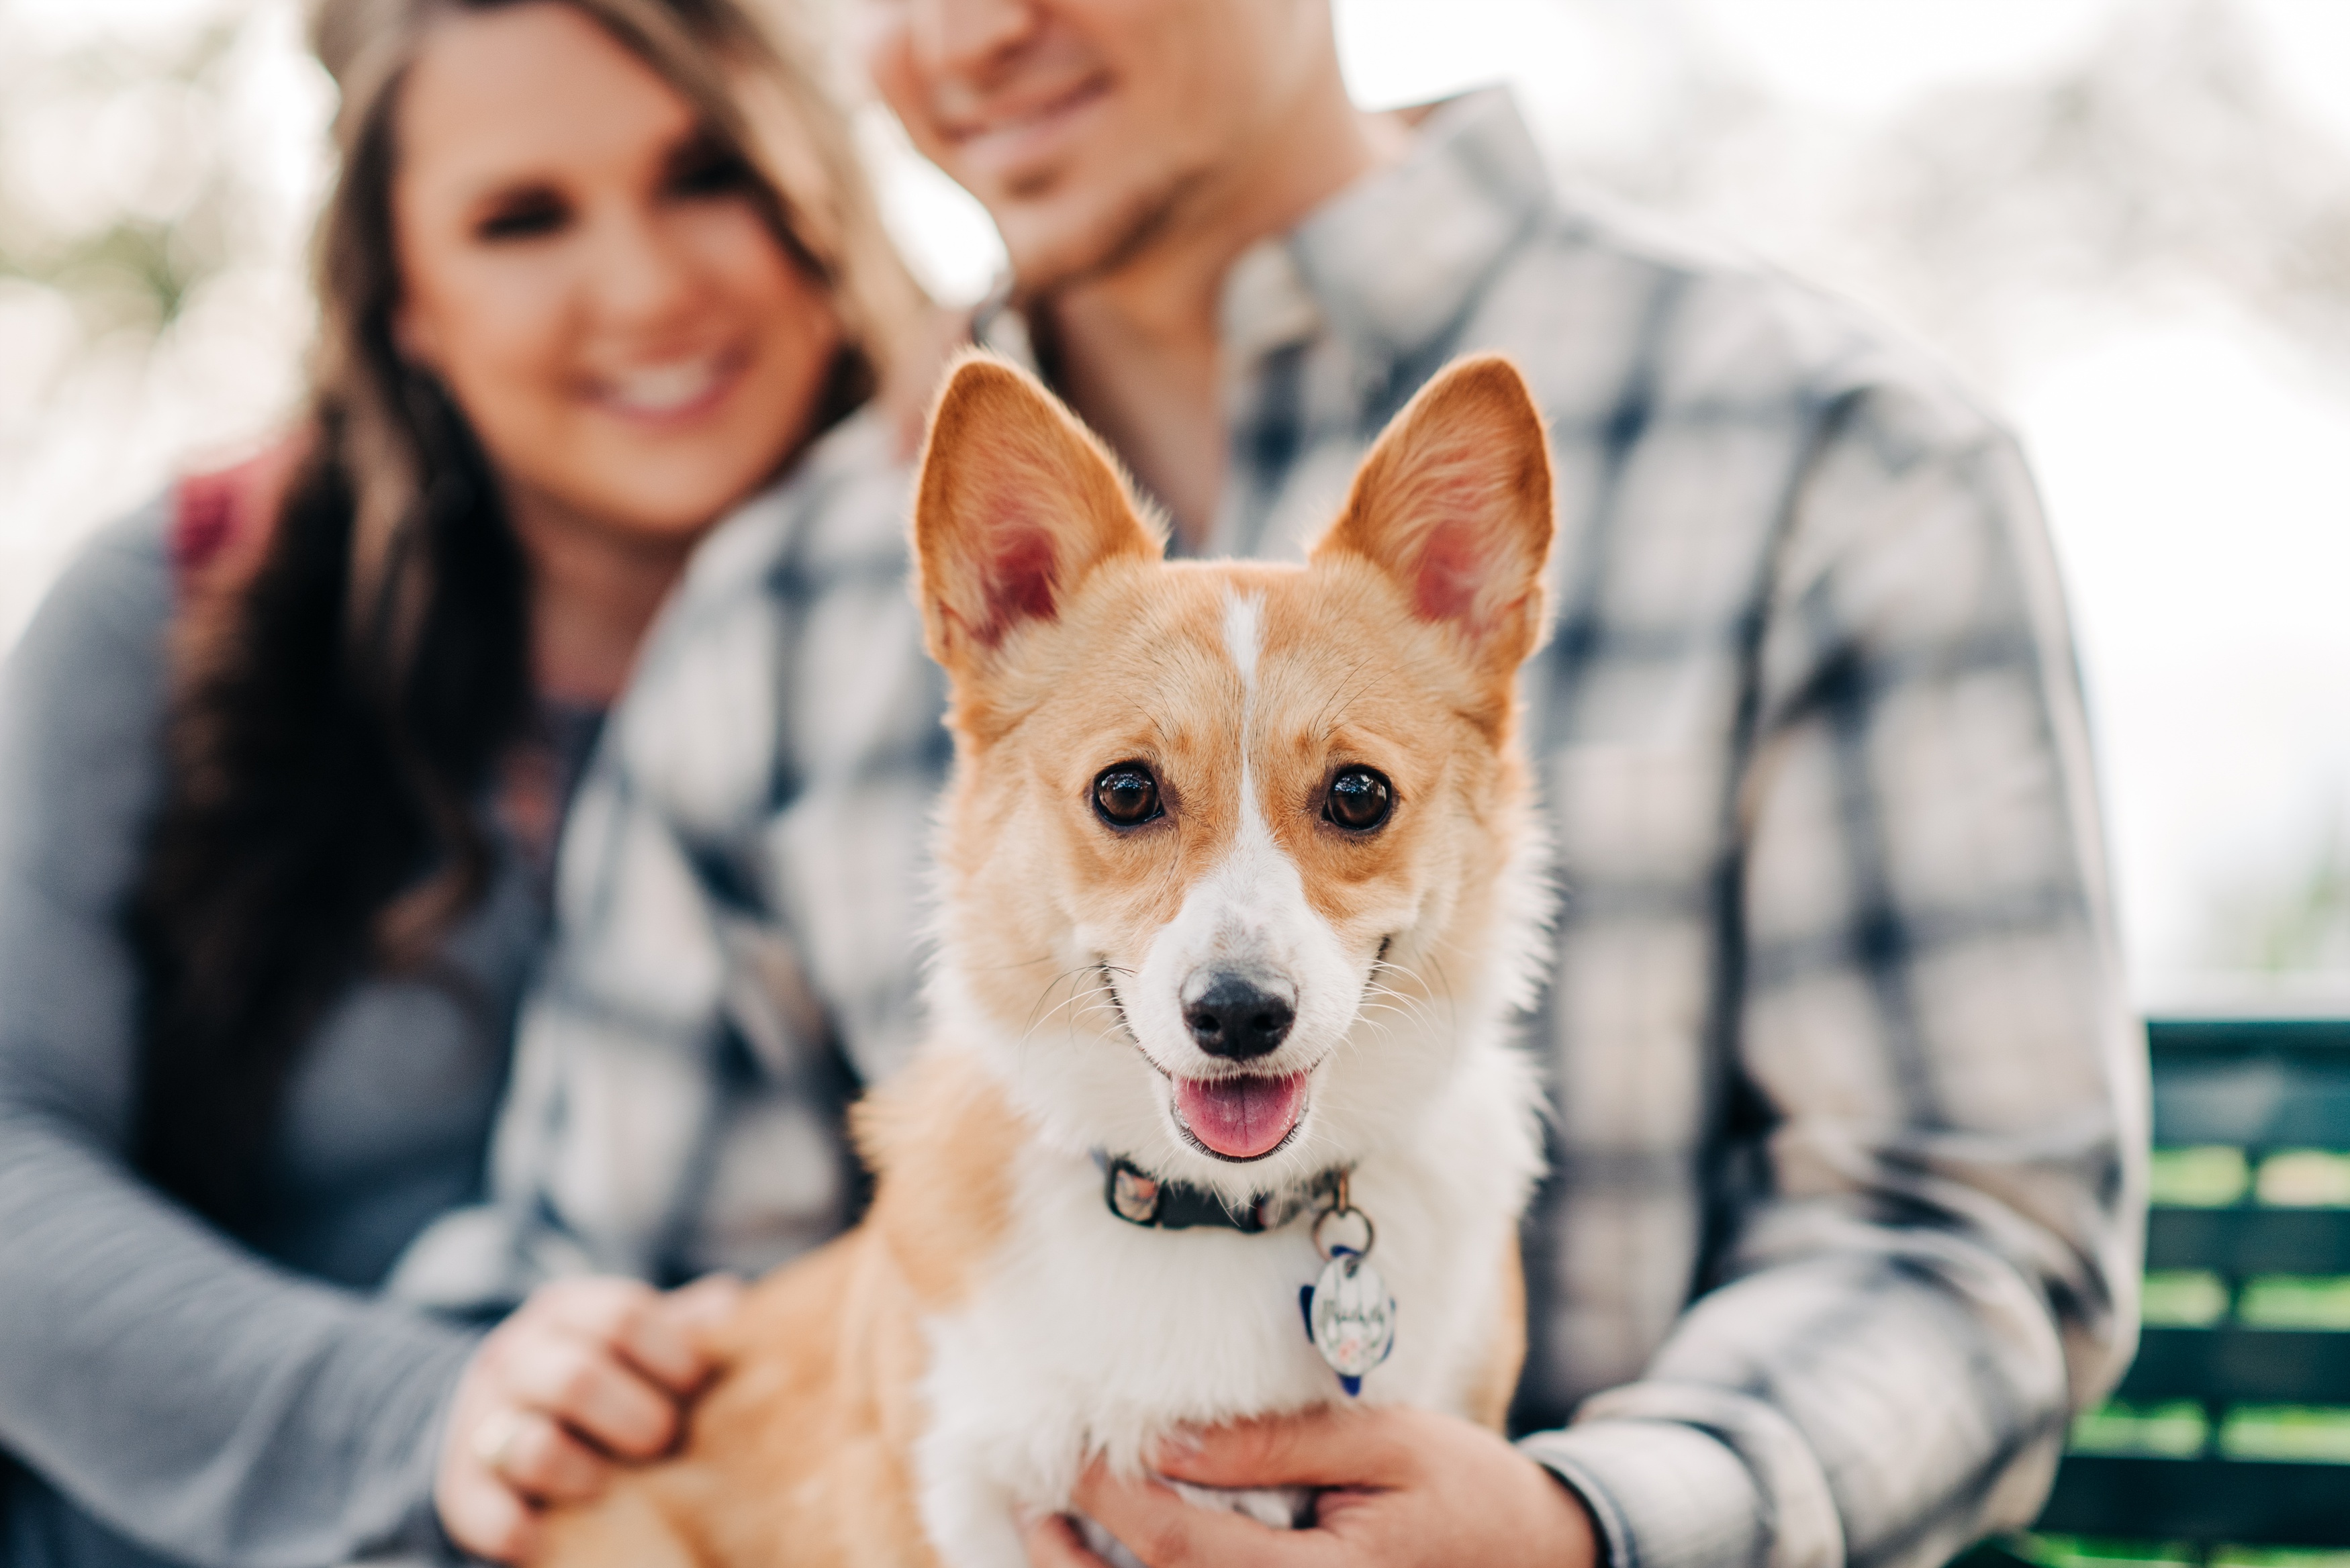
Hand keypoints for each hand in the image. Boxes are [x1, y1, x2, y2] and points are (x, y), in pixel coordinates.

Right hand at [434, 1273, 741, 1561]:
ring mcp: (482, 1421)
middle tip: (664, 1442)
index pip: (624, 1316)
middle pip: (579, 1380)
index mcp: (566, 1312)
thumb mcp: (631, 1335)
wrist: (499, 1415)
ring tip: (613, 1486)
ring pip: (534, 1448)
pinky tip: (551, 1534)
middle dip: (639, 1421)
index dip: (674, 1357)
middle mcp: (516, 1358)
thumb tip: (732, 1304)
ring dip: (587, 1475)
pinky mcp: (459, 1488)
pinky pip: (488, 1513)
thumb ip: (682, 1321)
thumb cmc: (598, 1372)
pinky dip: (523, 1530)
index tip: (696, 1388)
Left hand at [1025, 1405, 1598, 1567]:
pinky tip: (1114, 1563)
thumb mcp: (1387, 1443)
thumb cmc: (1468, 1492)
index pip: (1180, 1551)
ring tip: (1047, 1535)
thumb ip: (1276, 1444)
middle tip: (1032, 1503)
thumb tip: (1167, 1444)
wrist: (1537, 1562)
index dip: (1112, 1501)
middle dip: (1076, 1562)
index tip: (1067, 1453)